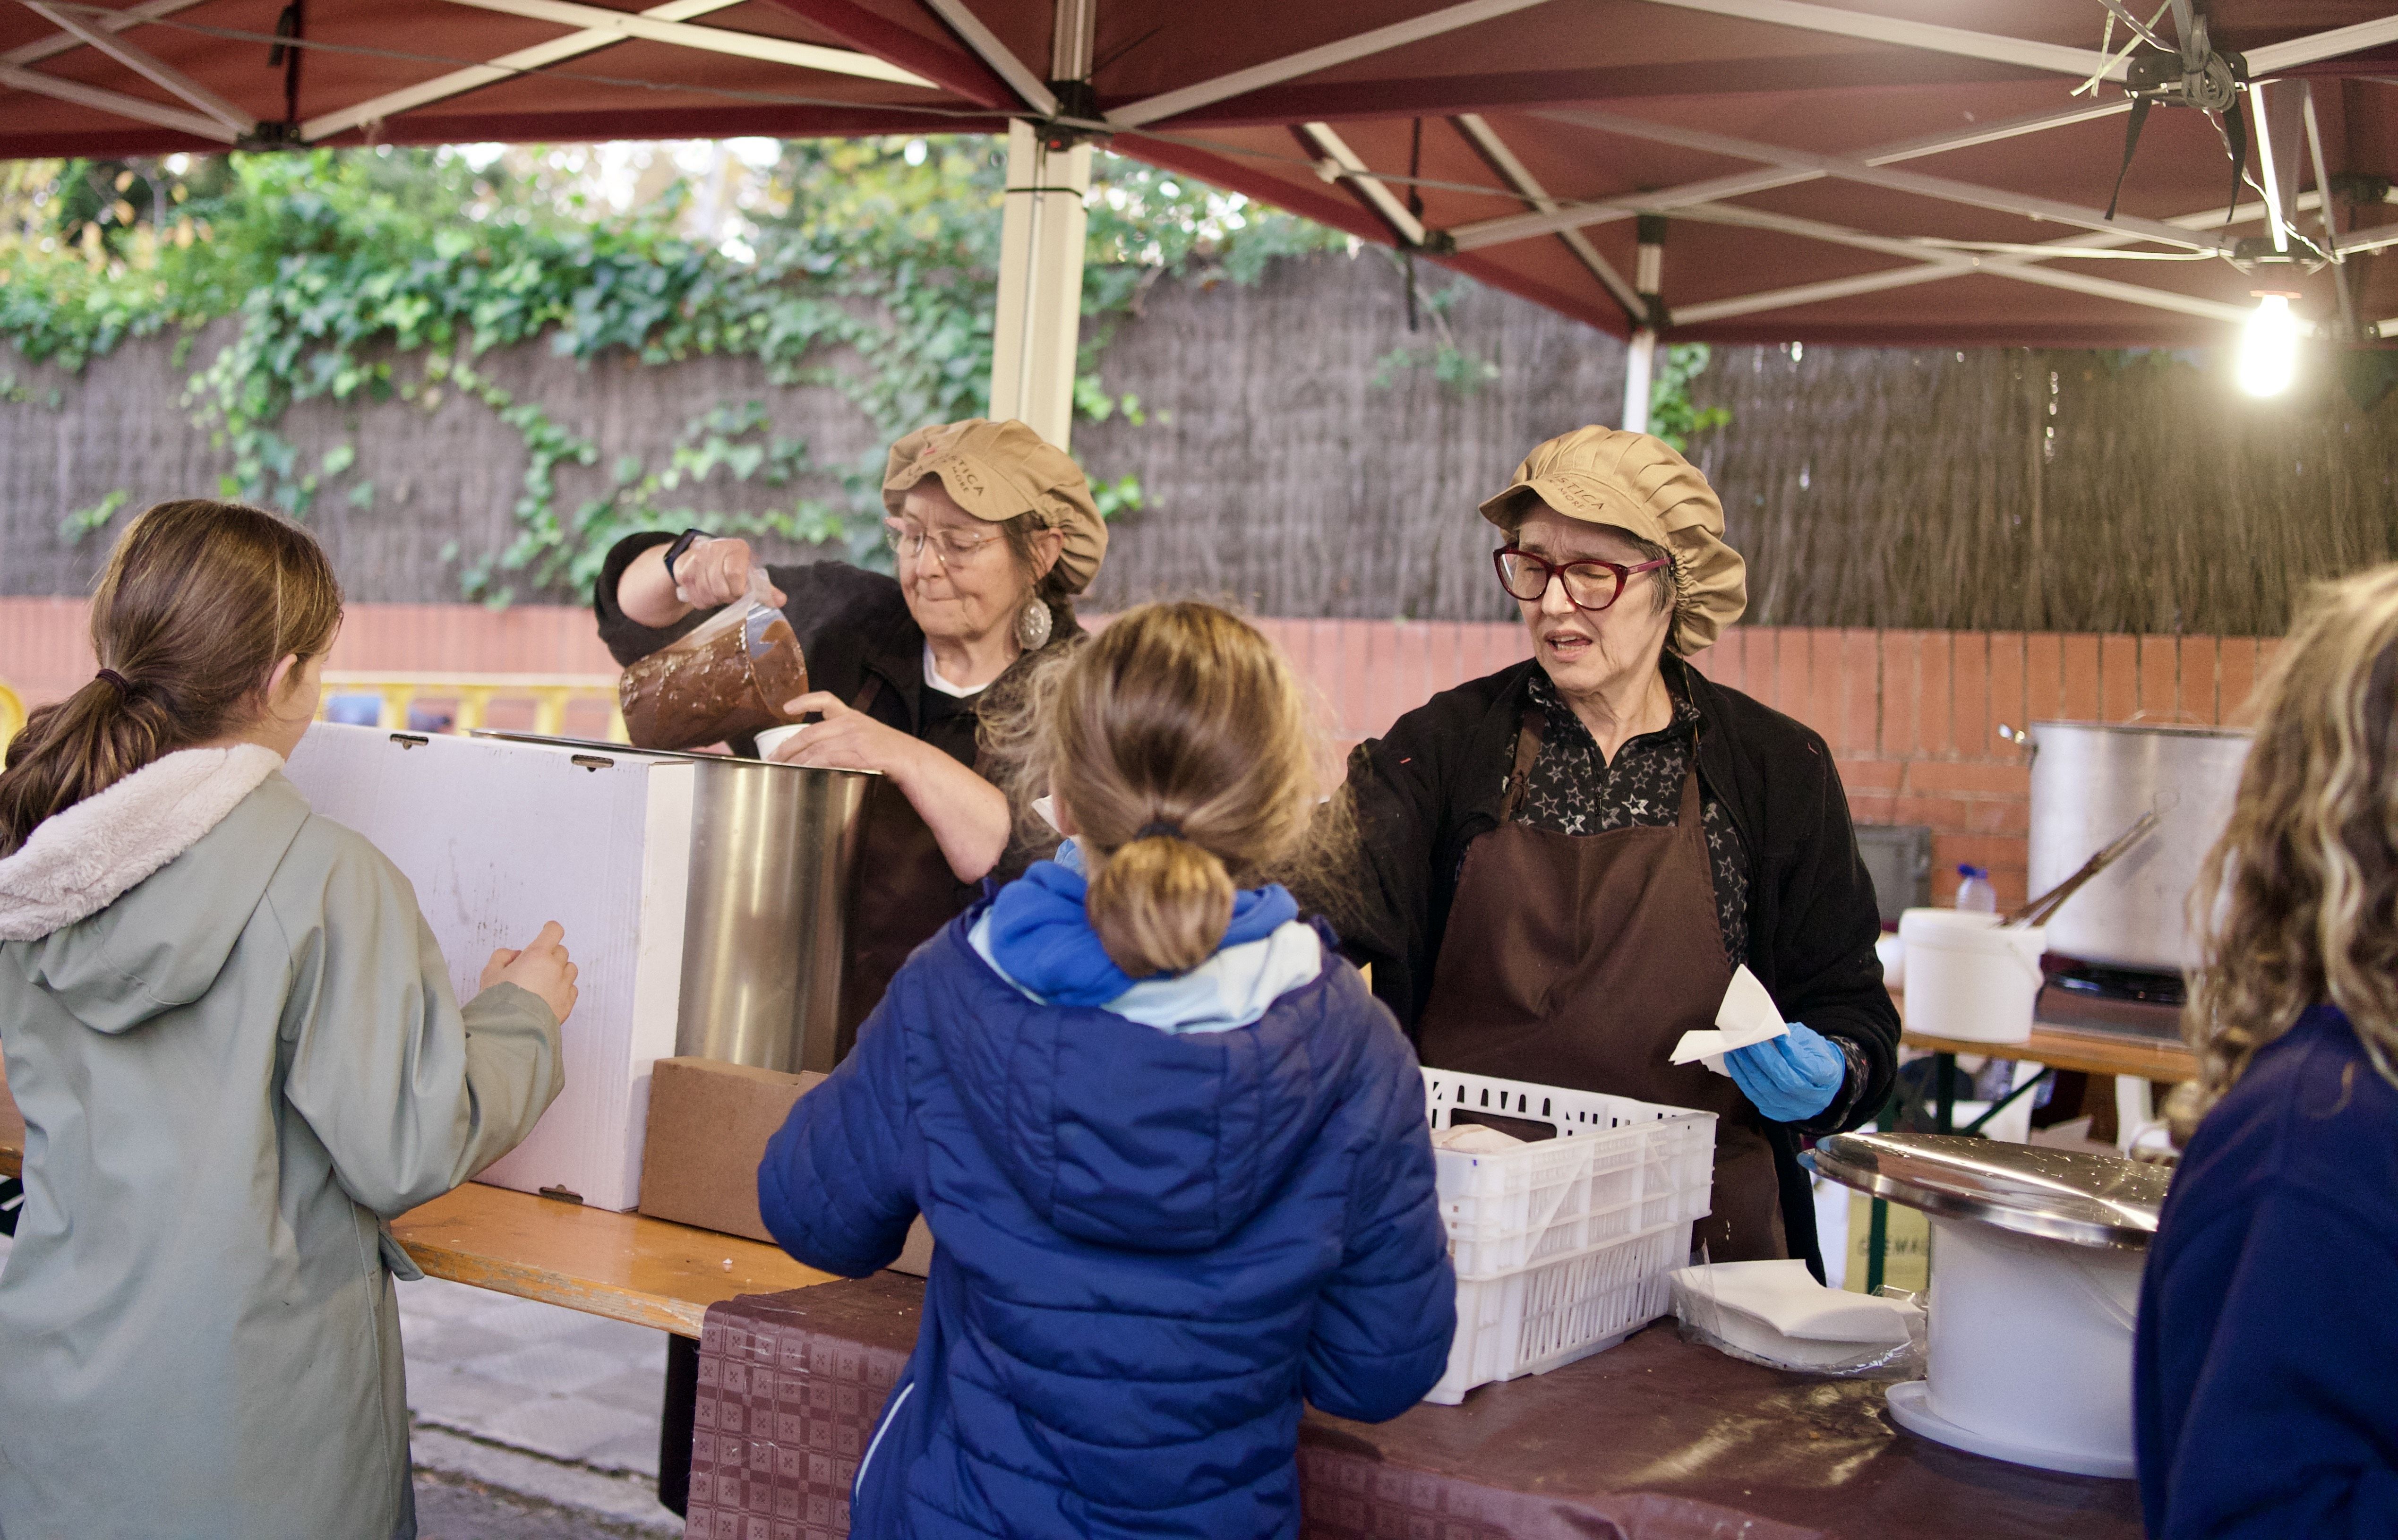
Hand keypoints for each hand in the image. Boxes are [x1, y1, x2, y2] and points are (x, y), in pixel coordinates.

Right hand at [480, 920, 579, 1025]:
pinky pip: (572, 988)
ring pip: (570, 969)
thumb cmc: (500, 1001)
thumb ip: (502, 957)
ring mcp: (564, 985)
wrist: (511, 1029)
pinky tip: (550, 995)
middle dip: (550, 954)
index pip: (553, 932)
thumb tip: (515, 955)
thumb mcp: (490, 973)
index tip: (547, 930)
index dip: (550, 929)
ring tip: (544, 981)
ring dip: (560, 970)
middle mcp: (555, 967)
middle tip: (535, 965)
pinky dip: (564, 988)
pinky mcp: (568, 1003)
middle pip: (561, 951)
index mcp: (537, 955)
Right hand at [669, 537, 784, 609]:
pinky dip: (702, 602)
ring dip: (714, 601)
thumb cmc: (733, 567)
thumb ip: (765, 589)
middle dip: (726, 598)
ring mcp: (696, 559)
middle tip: (729, 595)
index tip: (739, 594)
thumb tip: (781, 601)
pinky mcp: (683, 570)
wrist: (703, 555)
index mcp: (737, 549)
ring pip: (706, 594)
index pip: (735, 574)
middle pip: (720, 588)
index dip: (737, 591)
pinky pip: (694, 598)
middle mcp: (715, 549)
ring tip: (718, 594)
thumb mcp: (750, 574)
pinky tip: (707, 593)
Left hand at [768, 691, 921, 777]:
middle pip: (810, 732)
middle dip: (787, 747)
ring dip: (795, 760)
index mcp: (852, 716)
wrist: (913, 760)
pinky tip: (803, 772)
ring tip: (782, 769)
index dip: (803, 701)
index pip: (825, 700)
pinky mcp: (858, 753)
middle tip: (772, 758)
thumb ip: (845, 737)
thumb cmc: (891, 753)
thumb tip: (819, 751)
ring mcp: (854, 738)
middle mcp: (850, 723)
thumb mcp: (868, 735)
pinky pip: (828, 758)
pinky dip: (813, 765)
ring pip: (815, 747)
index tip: (786, 707)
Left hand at [1725, 1023, 1844, 1122]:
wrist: (1816, 1080)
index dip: (1791, 1052)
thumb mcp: (1810, 1042)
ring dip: (1747, 1068)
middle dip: (1763, 1059)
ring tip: (1735, 1048)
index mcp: (1827, 1076)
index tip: (1775, 1036)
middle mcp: (1813, 1098)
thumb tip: (1767, 1033)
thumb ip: (1792, 1040)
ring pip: (1766, 1090)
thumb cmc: (1813, 1055)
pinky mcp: (1777, 1113)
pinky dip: (1742, 1078)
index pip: (1809, 1067)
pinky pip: (1755, 1096)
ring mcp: (1794, 1109)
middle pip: (1785, 1081)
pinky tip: (1734, 1062)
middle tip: (1747, 1040)